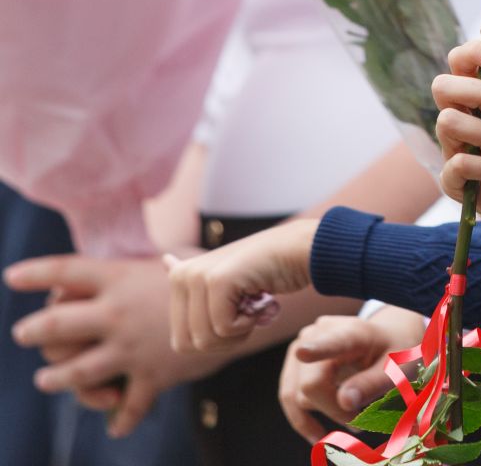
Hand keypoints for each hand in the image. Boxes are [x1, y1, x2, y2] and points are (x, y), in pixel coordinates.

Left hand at [6, 255, 223, 436]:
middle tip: (24, 334)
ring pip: (76, 374)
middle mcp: (118, 313)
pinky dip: (121, 418)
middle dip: (34, 333)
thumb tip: (116, 269)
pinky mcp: (153, 375)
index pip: (65, 271)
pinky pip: (128, 406)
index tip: (11, 277)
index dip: (34, 274)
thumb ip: (135, 269)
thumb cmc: (211, 273)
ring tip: (48, 381)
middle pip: (56, 326)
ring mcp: (132, 347)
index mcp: (120, 278)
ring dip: (57, 380)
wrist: (250, 301)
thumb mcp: (170, 260)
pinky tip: (115, 426)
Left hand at [165, 218, 317, 354]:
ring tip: (255, 307)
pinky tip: (263, 302)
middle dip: (224, 341)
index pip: (181, 342)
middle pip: (188, 345)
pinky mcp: (217, 280)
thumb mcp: (228, 281)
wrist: (304, 248)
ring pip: (205, 339)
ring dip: (239, 333)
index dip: (215, 340)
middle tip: (248, 316)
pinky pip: (225, 328)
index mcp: (179, 277)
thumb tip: (165, 262)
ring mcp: (198, 276)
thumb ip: (197, 281)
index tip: (237, 313)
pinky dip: (249, 324)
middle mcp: (182, 275)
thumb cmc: (270, 269)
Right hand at [278, 308, 423, 442]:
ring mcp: (301, 346)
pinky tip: (318, 436)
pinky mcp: (293, 363)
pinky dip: (303, 420)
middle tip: (360, 420)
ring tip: (352, 420)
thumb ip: (372, 384)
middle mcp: (320, 334)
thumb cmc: (393, 354)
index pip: (333, 342)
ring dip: (323, 413)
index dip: (316, 349)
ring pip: (297, 394)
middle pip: (312, 384)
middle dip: (335, 410)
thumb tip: (344, 402)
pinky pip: (288, 397)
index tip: (303, 353)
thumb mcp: (396, 369)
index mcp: (353, 332)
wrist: (386, 338)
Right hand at [433, 40, 480, 251]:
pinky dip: (480, 165)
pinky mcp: (456, 182)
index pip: (460, 64)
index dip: (472, 54)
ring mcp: (457, 150)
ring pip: (445, 122)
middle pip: (441, 86)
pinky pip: (454, 164)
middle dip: (473, 90)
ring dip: (480, 130)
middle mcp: (465, 121)